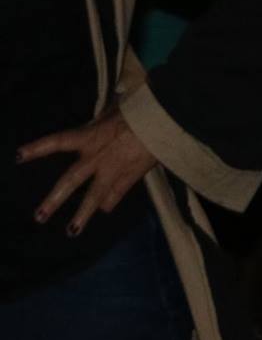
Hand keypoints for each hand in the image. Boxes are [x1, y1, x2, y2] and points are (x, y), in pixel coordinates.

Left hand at [17, 110, 156, 236]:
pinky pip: (116, 193)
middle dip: (54, 200)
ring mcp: (113, 170)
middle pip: (70, 181)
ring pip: (94, 197)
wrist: (165, 120)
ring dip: (82, 215)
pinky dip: (109, 201)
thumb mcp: (116, 107)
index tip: (18, 156)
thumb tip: (102, 114)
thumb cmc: (140, 108)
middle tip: (39, 217)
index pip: (57, 142)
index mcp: (89, 136)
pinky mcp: (131, 176)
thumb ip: (104, 116)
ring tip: (72, 231)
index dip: (37, 148)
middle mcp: (96, 157)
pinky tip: (103, 209)